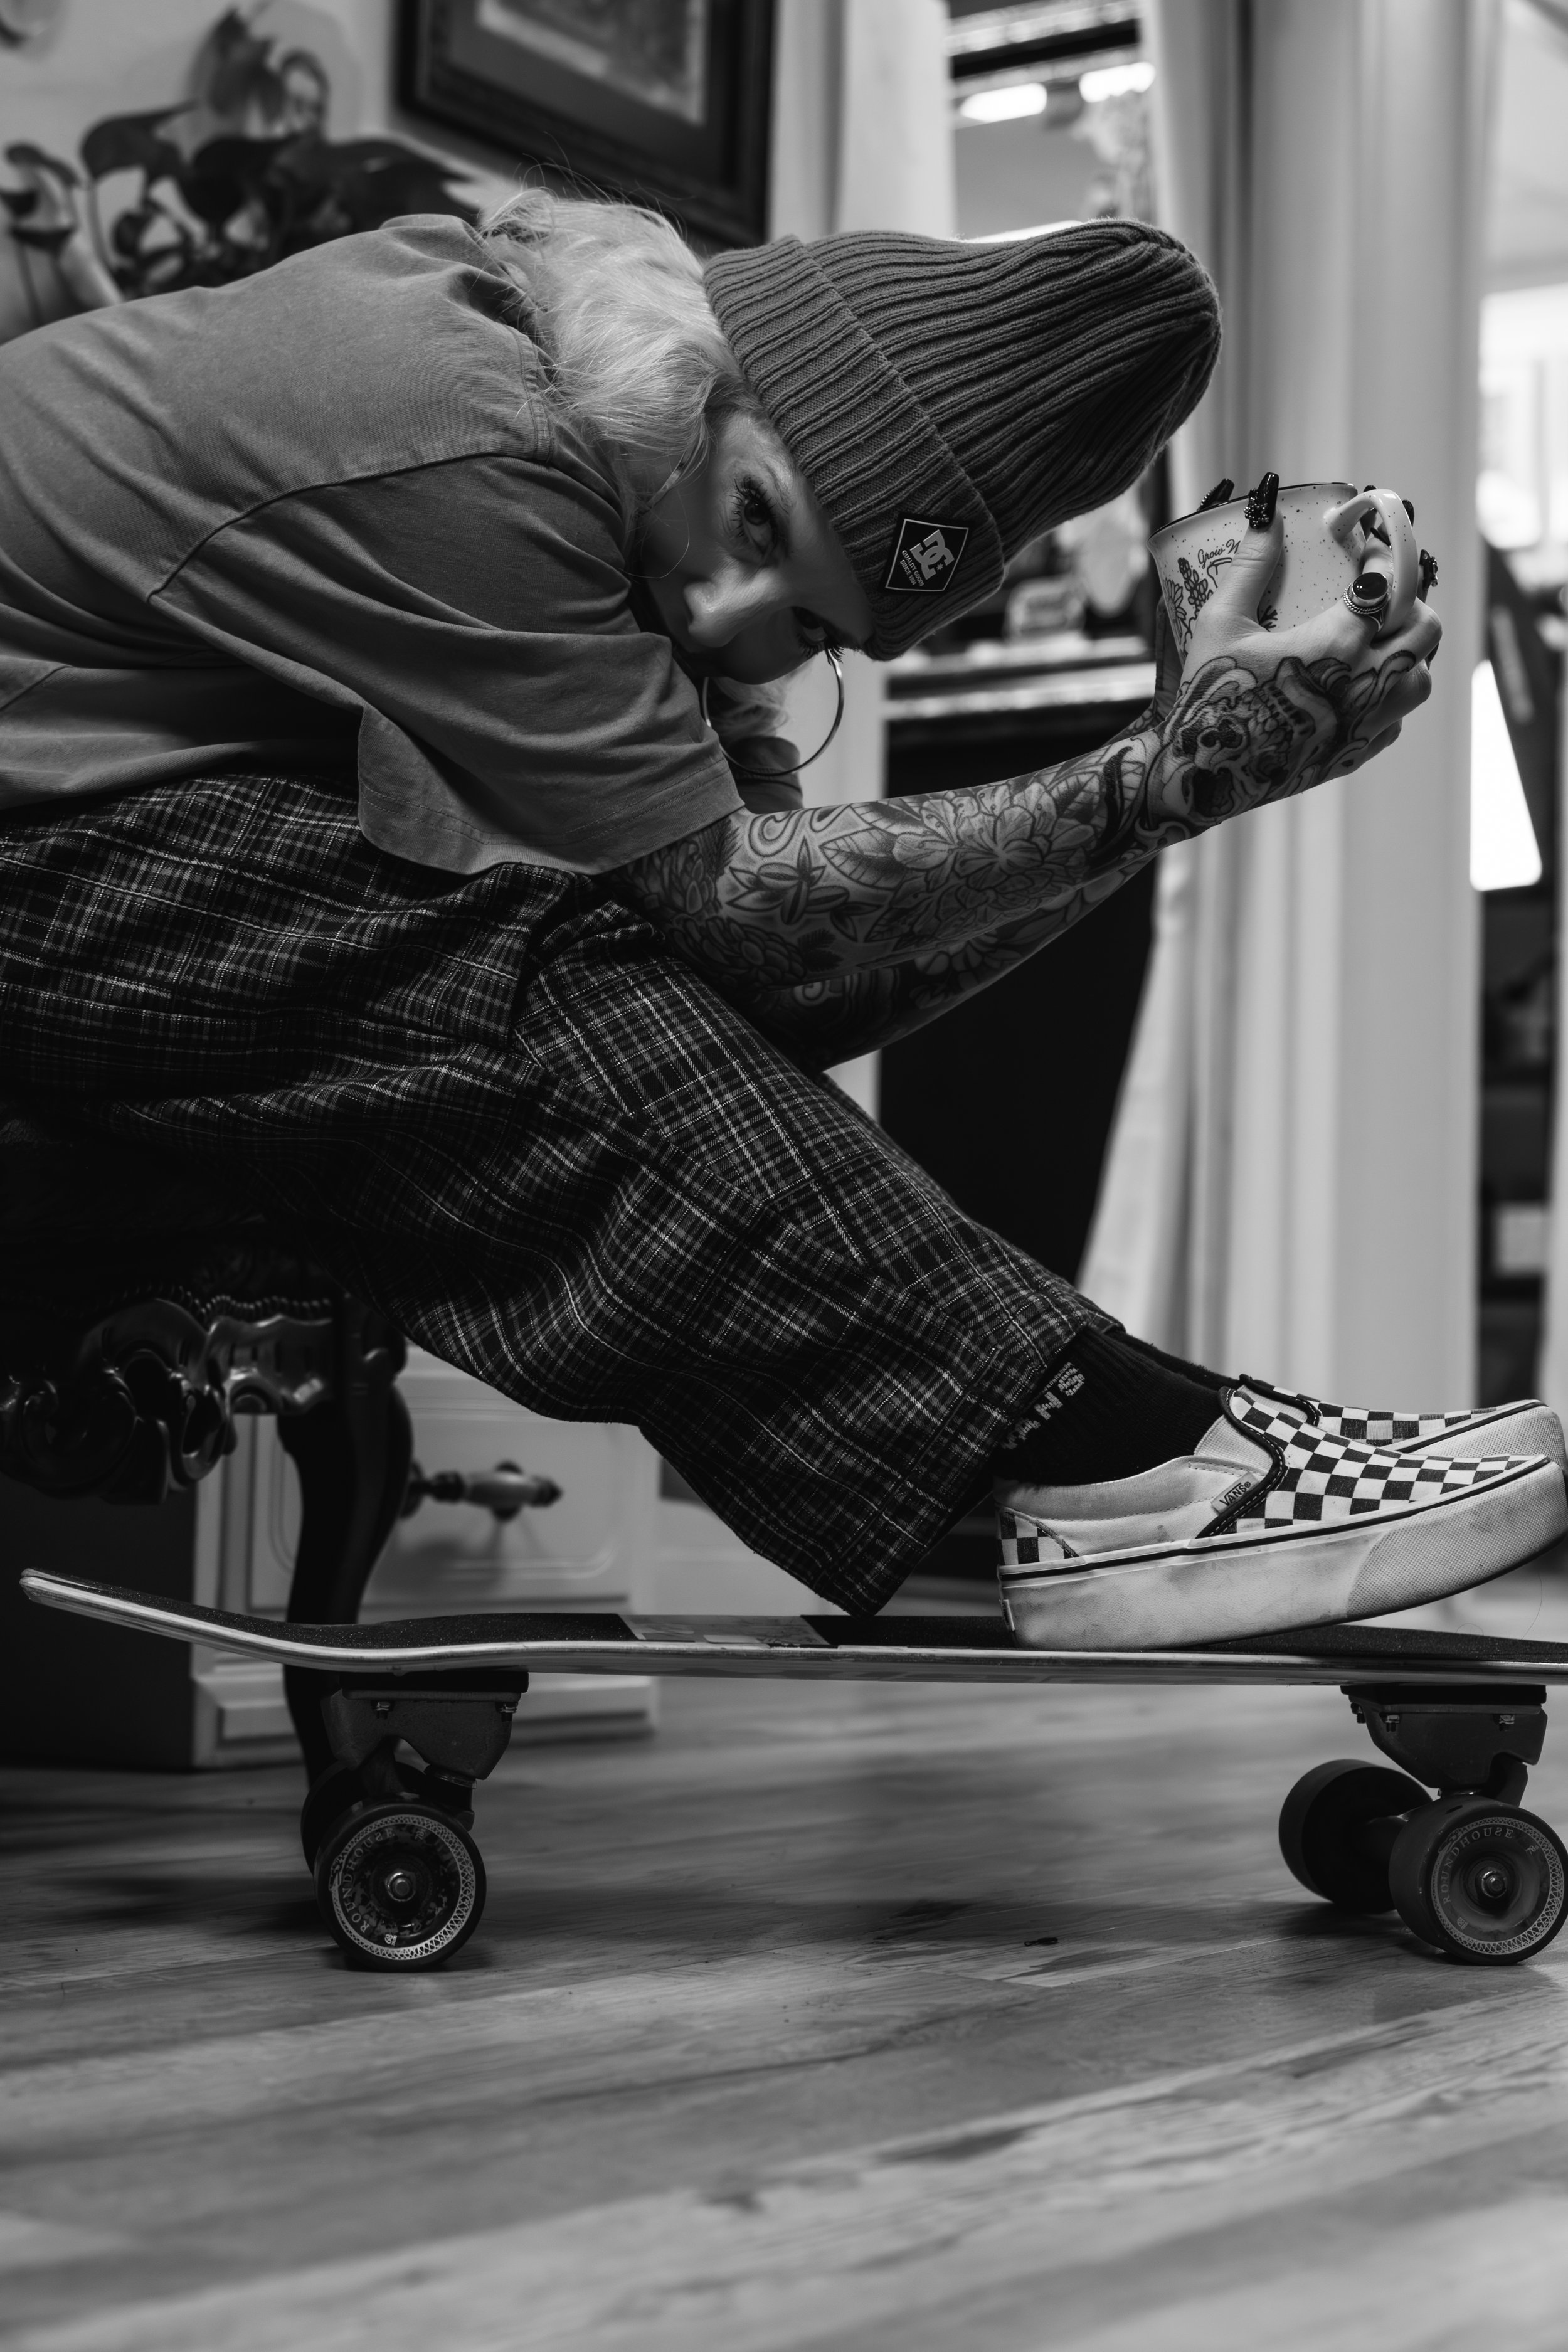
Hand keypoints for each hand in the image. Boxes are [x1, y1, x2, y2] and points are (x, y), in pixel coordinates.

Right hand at [1150, 472, 1441, 830]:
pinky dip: (1386, 697)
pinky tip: (1355, 687)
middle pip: (1424, 627)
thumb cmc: (1206, 695)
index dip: (1385, 556)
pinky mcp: (1358, 753)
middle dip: (1408, 604)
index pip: (1390, 582)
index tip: (1370, 550)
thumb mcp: (1220, 622)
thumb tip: (1266, 513)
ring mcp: (1368, 722)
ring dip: (1405, 653)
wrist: (1198, 774)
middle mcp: (1368, 682)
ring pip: (1421, 676)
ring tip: (1374, 644)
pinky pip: (1397, 718)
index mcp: (1339, 641)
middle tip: (1377, 597)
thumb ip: (1251, 564)